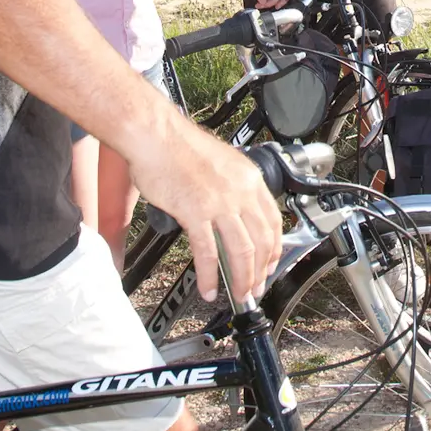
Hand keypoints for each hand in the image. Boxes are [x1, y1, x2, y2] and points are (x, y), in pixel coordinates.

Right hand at [130, 116, 281, 304]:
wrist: (156, 135)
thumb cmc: (179, 146)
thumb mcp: (222, 163)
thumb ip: (233, 187)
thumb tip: (234, 213)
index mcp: (249, 178)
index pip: (273, 220)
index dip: (274, 248)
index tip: (269, 265)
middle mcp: (240, 190)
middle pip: (262, 240)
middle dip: (260, 271)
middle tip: (254, 288)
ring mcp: (219, 202)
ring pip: (242, 251)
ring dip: (241, 279)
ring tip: (237, 295)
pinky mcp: (195, 212)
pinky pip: (208, 252)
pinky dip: (210, 275)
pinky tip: (208, 288)